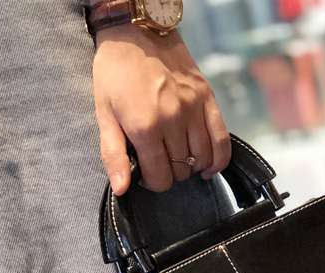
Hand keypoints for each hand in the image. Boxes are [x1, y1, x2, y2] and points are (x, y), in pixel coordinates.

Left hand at [92, 25, 230, 194]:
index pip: (160, 177)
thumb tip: (122, 188)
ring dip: (190, 167)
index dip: (153, 183)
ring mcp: (194, 109)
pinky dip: (218, 159)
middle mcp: (173, 120)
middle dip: (170, 173)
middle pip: (180, 170)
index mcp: (145, 126)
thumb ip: (113, 154)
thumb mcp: (103, 113)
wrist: (136, 31)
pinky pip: (221, 140)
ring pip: (201, 159)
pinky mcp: (207, 98)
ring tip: (179, 160)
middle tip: (160, 161)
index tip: (147, 174)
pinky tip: (208, 167)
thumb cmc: (115, 73)